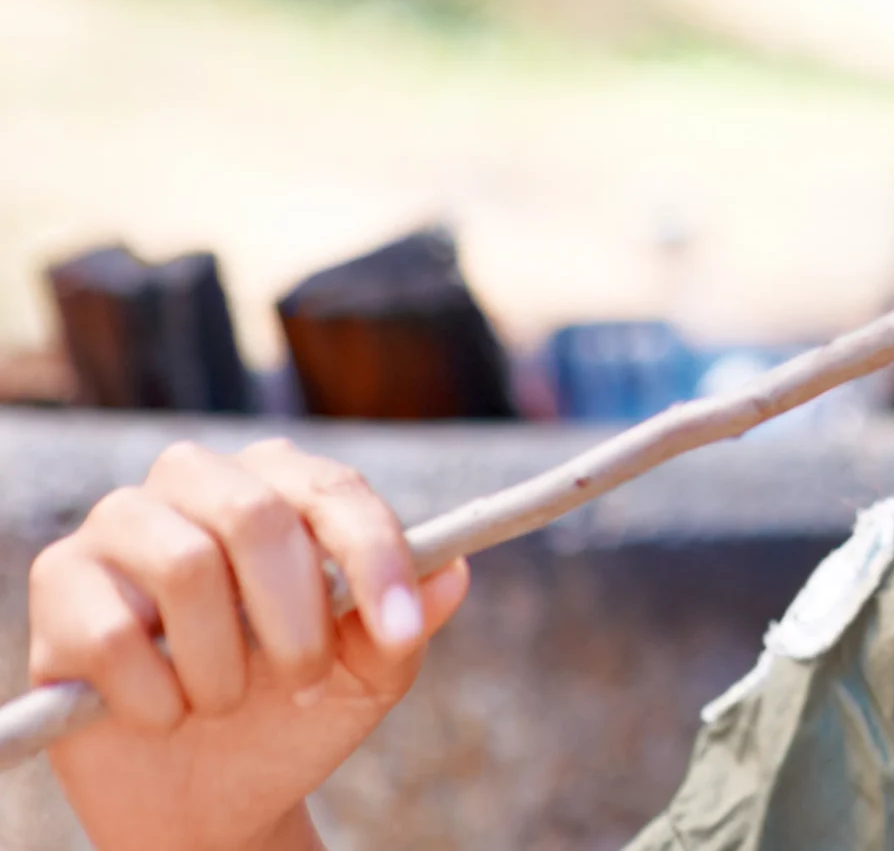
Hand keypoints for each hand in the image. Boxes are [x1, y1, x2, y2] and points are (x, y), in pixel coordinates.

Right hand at [27, 438, 469, 850]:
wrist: (206, 793)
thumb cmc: (292, 710)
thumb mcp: (367, 676)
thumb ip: (405, 625)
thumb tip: (453, 574)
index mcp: (283, 483)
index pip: (336, 490)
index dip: (374, 559)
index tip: (397, 635)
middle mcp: (199, 481)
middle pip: (258, 514)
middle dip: (295, 618)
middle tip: (302, 682)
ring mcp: (121, 524)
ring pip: (186, 565)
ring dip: (221, 664)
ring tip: (223, 701)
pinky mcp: (59, 581)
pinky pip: (110, 633)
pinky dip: (154, 696)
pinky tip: (162, 714)